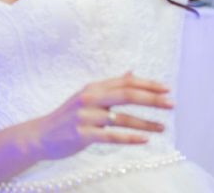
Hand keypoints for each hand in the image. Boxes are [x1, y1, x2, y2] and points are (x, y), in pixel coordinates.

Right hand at [33, 72, 171, 160]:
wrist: (42, 134)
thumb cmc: (68, 116)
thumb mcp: (87, 96)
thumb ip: (110, 86)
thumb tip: (131, 73)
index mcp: (92, 88)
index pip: (124, 82)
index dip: (146, 84)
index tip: (167, 88)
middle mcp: (89, 98)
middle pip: (125, 94)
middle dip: (151, 98)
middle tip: (172, 103)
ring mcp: (85, 116)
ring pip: (120, 117)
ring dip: (145, 122)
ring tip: (164, 127)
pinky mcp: (83, 134)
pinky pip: (111, 136)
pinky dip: (130, 138)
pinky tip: (145, 140)